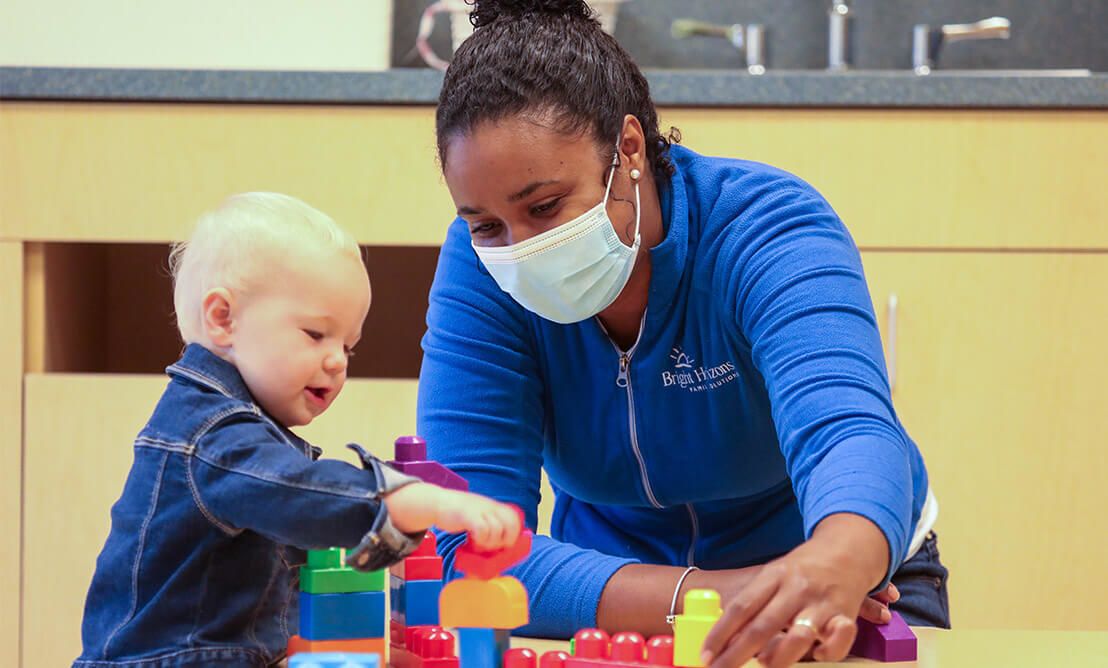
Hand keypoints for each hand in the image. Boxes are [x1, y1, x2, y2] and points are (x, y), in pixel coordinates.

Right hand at [383, 483, 521, 549]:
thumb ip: (489, 525)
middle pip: (511, 524)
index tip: (503, 545)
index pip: (515, 519)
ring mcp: (480, 510)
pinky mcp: (468, 515)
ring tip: (479, 545)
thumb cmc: (459, 514)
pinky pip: (482, 529)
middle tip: (493, 546)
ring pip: (497, 529)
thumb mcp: (479, 515)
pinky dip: (480, 539)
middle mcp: (490, 507)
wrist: (438, 503)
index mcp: (495, 507)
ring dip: (490, 543)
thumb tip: (498, 548)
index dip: (513, 535)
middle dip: (505, 540)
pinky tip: (472, 541)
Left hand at [701, 514, 889, 667]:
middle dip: (737, 653)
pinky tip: (815, 656)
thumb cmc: (803, 568)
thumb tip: (726, 635)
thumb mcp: (775, 574)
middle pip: (762, 625)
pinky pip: (837, 641)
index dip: (720, 633)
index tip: (705, 655)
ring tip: (764, 664)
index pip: (741, 607)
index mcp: (773, 576)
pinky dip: (826, 653)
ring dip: (779, 655)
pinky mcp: (845, 615)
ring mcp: (820, 602)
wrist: (848, 549)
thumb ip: (756, 601)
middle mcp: (795, 588)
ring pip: (798, 635)